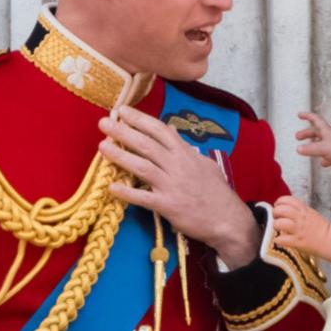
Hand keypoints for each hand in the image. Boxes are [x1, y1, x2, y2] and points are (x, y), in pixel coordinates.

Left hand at [98, 105, 260, 268]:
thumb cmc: (215, 192)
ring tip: (102, 146)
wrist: (228, 219)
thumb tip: (171, 129)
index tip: (123, 110)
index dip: (140, 119)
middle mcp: (177, 166)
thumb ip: (185, 147)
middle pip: (147, 144)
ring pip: (142, 166)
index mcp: (185, 154)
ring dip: (121, 155)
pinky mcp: (168, 206)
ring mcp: (172, 185)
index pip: (160, 131)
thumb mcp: (204, 163)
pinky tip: (112, 187)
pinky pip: (144, 198)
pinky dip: (127, 193)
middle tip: (104, 122)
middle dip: (124, 131)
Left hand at [271, 195, 329, 254]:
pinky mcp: (297, 242)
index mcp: (303, 209)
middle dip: (275, 213)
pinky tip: (280, 239)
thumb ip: (297, 209)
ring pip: (280, 223)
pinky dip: (278, 239)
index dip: (279, 202)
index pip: (287, 199)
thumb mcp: (309, 212)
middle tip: (276, 217)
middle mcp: (300, 218)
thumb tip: (282, 207)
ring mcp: (298, 230)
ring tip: (278, 228)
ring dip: (276, 225)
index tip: (278, 206)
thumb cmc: (317, 226)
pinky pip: (282, 239)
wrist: (329, 239)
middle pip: (281, 210)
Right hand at [295, 112, 330, 168]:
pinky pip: (330, 156)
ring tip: (307, 150)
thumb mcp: (322, 148)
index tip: (300, 115)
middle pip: (317, 132)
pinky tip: (323, 163)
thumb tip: (299, 149)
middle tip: (298, 137)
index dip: (307, 116)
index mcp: (327, 131)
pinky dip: (325, 159)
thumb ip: (309, 149)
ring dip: (314, 146)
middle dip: (307, 133)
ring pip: (322, 144)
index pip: (315, 120)